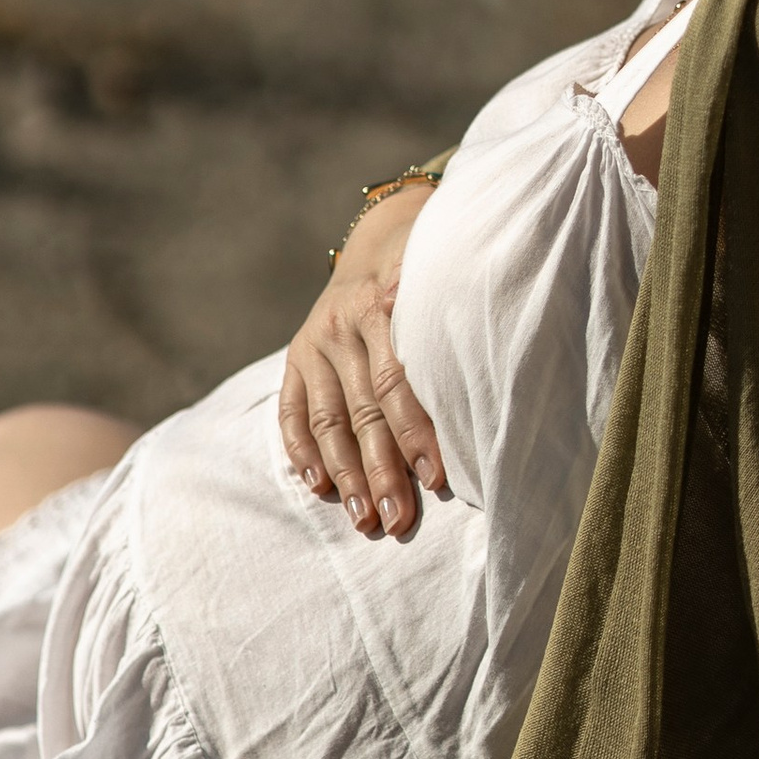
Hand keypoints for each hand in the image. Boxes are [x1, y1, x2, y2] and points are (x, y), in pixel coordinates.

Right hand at [280, 179, 446, 538]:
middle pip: (364, 410)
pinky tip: (319, 486)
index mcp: (383, 303)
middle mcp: (343, 323)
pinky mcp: (296, 355)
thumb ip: (450, 313)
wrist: (382, 237)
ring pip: (328, 418)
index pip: (399, 381)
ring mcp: (314, 341)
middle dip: (381, 470)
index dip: (418, 432)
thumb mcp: (443, 275)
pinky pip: (292, 409)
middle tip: (396, 520)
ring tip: (365, 518)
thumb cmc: (433, 269)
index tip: (437, 479)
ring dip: (345, 474)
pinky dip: (302, 450)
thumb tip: (466, 358)